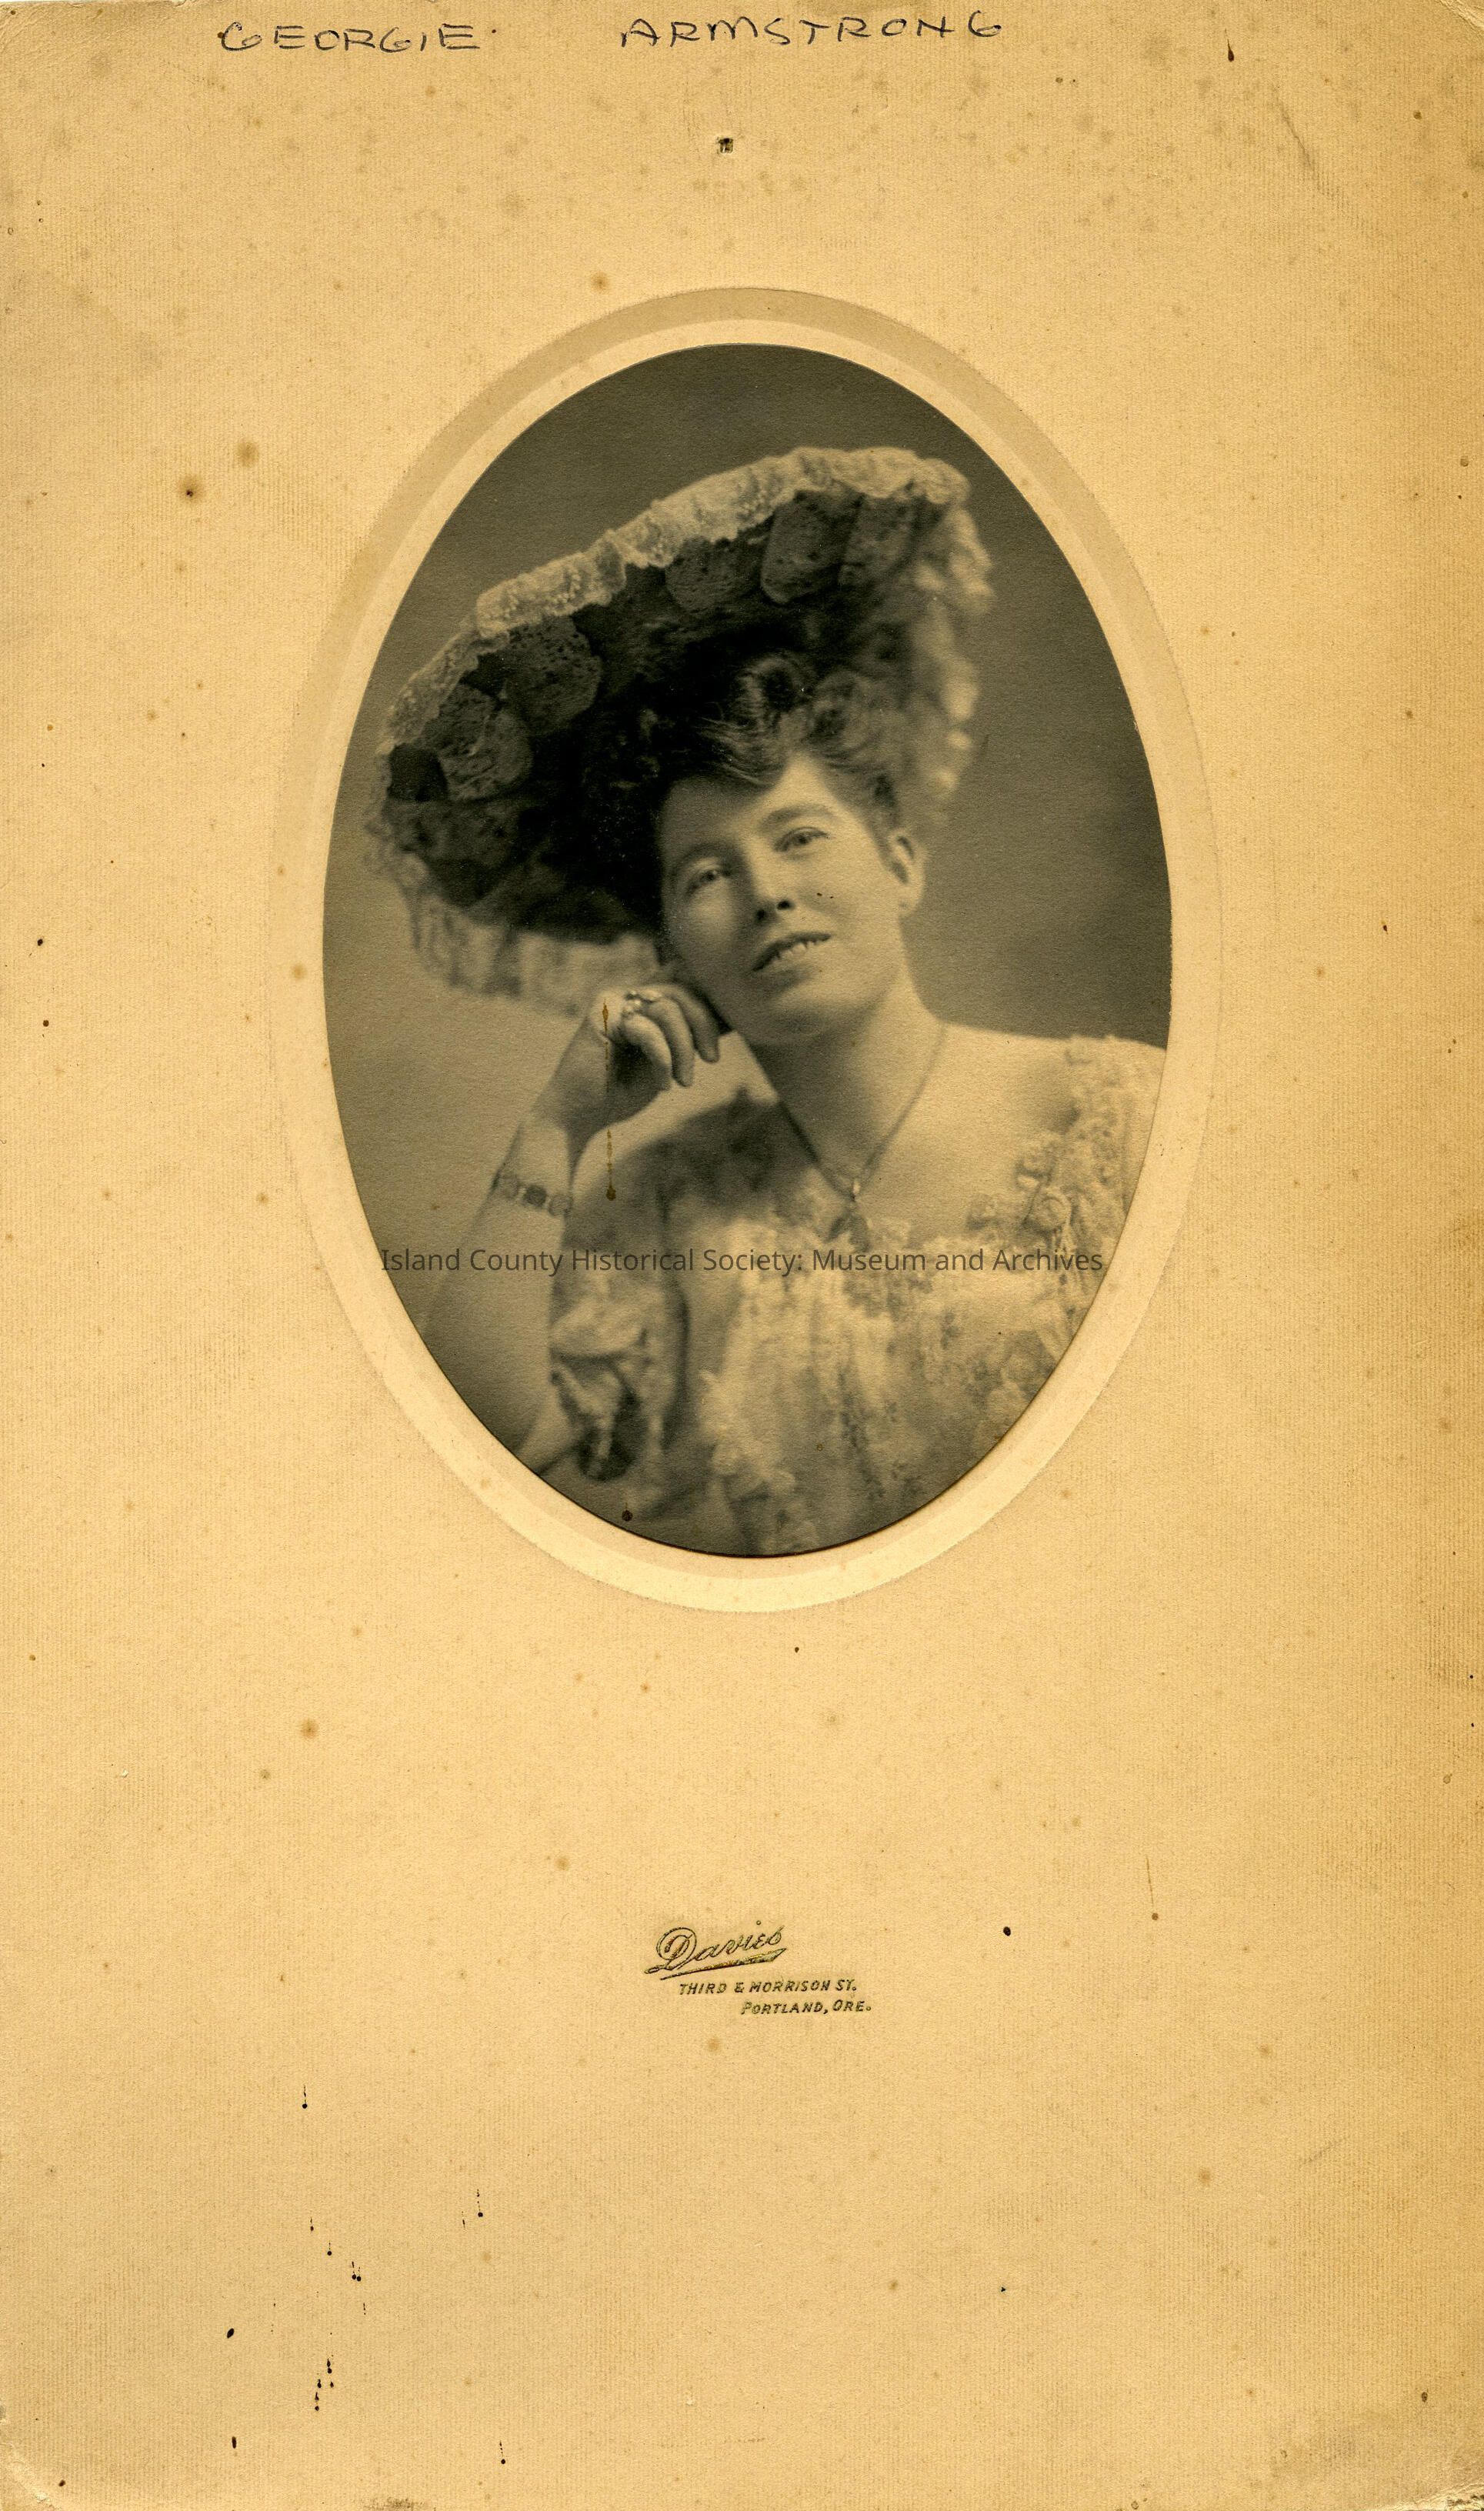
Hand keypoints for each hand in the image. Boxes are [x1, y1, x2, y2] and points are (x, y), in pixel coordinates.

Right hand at [532, 976, 723, 1146]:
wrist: (576, 1116)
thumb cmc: (620, 1092)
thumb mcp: (667, 1061)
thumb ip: (689, 1036)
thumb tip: (732, 1016)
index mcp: (642, 1001)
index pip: (686, 983)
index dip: (711, 1005)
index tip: (720, 1042)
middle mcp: (627, 994)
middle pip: (682, 989)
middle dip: (705, 1024)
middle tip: (712, 1060)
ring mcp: (612, 1001)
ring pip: (668, 1008)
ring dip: (684, 1049)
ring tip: (684, 1082)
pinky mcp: (600, 1017)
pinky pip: (648, 1030)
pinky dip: (663, 1060)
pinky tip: (662, 1085)